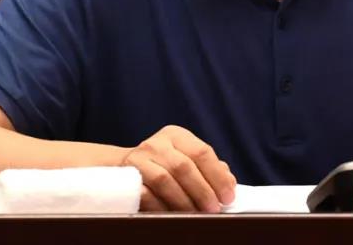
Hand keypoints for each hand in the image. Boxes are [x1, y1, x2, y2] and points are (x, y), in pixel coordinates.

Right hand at [120, 125, 235, 211]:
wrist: (123, 168)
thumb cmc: (164, 166)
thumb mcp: (186, 159)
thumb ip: (210, 168)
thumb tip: (229, 182)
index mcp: (176, 135)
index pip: (202, 152)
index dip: (218, 176)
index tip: (228, 197)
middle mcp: (157, 143)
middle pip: (184, 166)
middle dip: (202, 191)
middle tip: (213, 209)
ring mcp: (139, 159)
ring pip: (165, 180)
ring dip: (184, 201)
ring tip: (195, 214)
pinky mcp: (127, 177)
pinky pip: (146, 195)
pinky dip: (162, 207)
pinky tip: (173, 216)